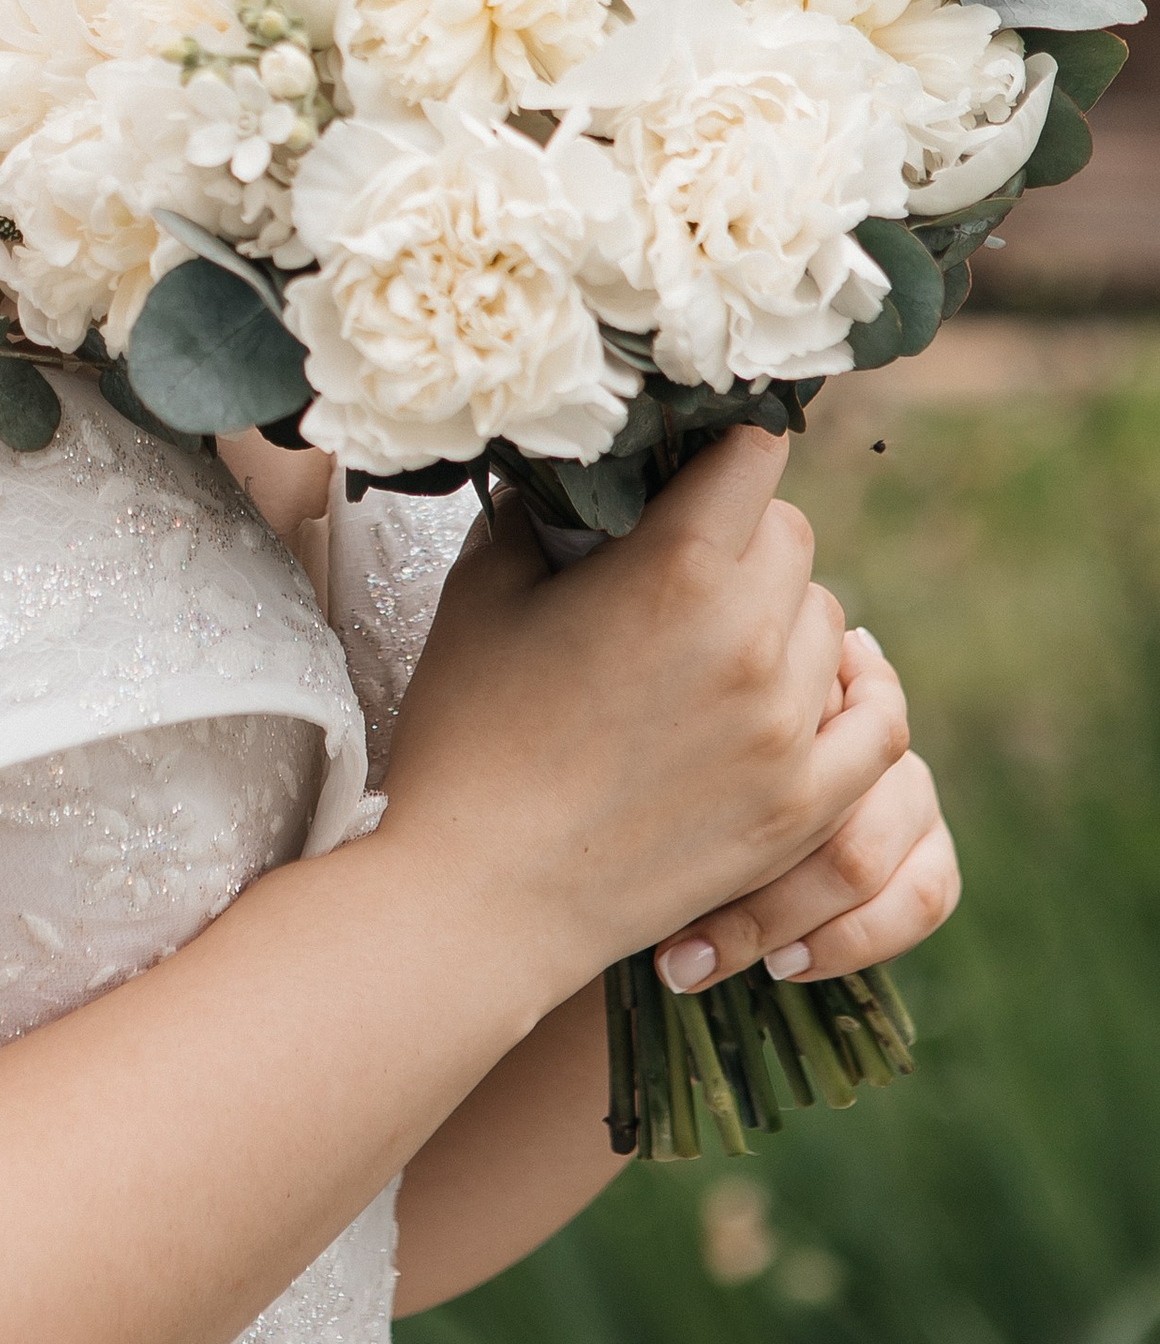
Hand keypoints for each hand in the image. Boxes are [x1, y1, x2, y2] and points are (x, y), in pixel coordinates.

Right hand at [386, 430, 909, 1007]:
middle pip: (792, 538)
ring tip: (717, 642)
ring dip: (783, 617)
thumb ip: (537, 515)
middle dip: (743, 535)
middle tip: (683, 563)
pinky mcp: (804, 808)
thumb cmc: (467, 734)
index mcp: (674, 569)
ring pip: (831, 624)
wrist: (483, 893)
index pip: (752, 456)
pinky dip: (852, 697)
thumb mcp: (484, 593)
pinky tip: (810, 688)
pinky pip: (876, 727)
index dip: (722, 450)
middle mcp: (749, 638)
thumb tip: (566, 472)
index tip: (697, 464)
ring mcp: (787, 729)